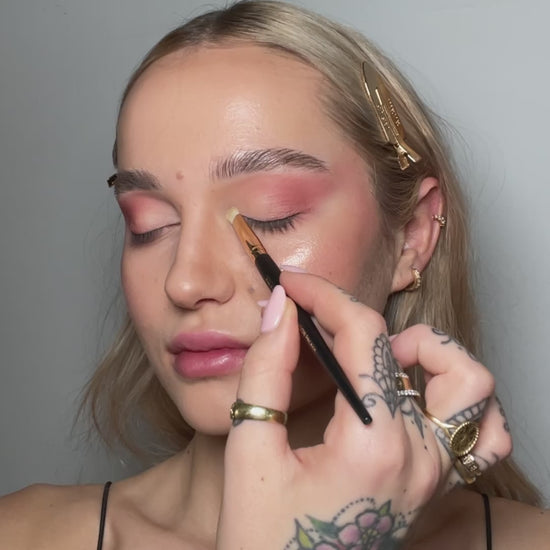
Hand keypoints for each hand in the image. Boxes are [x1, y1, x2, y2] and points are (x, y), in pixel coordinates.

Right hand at [217, 271, 510, 548]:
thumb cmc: (264, 538)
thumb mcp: (249, 450)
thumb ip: (267, 371)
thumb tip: (283, 310)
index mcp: (371, 445)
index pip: (363, 335)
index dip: (324, 296)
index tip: (293, 287)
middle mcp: (418, 457)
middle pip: (418, 350)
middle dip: (363, 318)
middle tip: (325, 325)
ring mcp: (436, 474)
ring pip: (472, 387)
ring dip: (430, 354)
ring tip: (382, 357)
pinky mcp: (436, 485)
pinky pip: (484, 435)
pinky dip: (461, 400)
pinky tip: (419, 395)